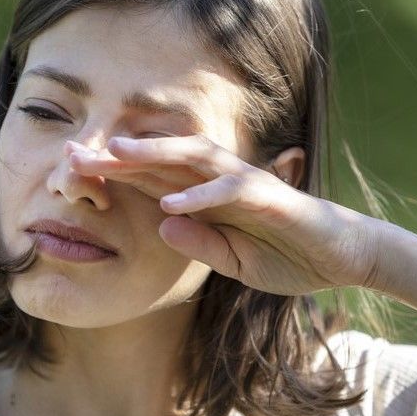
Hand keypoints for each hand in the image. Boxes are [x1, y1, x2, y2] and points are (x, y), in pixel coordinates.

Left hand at [66, 135, 377, 295]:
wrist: (346, 261)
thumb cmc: (289, 257)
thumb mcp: (233, 262)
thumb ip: (199, 243)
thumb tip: (164, 225)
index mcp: (206, 197)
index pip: (151, 178)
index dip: (112, 172)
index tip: (70, 169)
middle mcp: (220, 182)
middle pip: (162, 159)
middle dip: (117, 156)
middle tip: (72, 153)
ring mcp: (245, 185)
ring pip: (193, 158)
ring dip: (153, 154)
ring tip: (115, 154)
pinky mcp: (270, 199)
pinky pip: (231, 191)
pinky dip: (200, 195)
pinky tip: (172, 202)